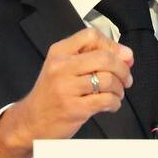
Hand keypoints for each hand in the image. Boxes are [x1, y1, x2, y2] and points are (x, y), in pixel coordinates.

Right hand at [0, 27, 133, 157]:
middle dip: (122, 68)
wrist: (31, 121)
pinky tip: (111, 104)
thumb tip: (126, 55)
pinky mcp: (74, 108)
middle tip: (126, 77)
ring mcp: (66, 88)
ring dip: (120, 88)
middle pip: (104, 57)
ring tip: (116, 93)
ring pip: (108, 80)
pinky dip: (115, 102)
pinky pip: (106, 100)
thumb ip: (92, 58)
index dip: (112, 45)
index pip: (91, 36)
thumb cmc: (51, 94)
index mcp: (59, 52)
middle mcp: (61, 67)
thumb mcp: (63, 68)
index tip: (121, 56)